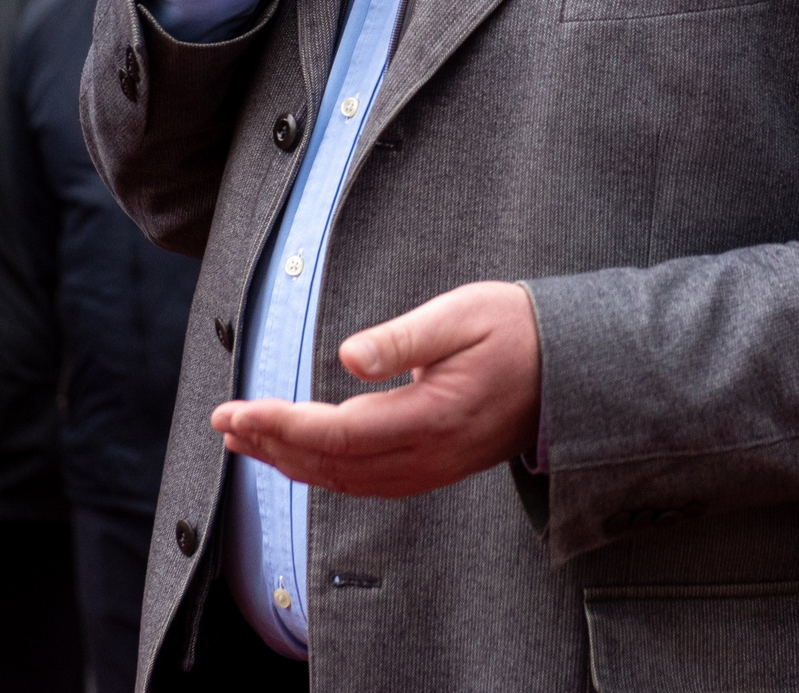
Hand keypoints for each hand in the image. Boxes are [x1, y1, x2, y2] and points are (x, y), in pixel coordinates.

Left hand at [209, 281, 541, 498]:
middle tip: (225, 423)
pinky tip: (302, 457)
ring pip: (349, 481)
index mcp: (433, 416)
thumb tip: (347, 357)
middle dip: (273, 446)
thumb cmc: (518, 331)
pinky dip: (326, 473)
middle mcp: (431, 454)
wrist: (573, 370)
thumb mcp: (463, 314)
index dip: (282, 426)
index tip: (238, 411)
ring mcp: (435, 468)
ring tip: (247, 441)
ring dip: (293, 464)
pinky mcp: (437, 468)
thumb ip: (403, 339)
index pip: (340, 434)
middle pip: (335, 466)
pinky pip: (370, 483)